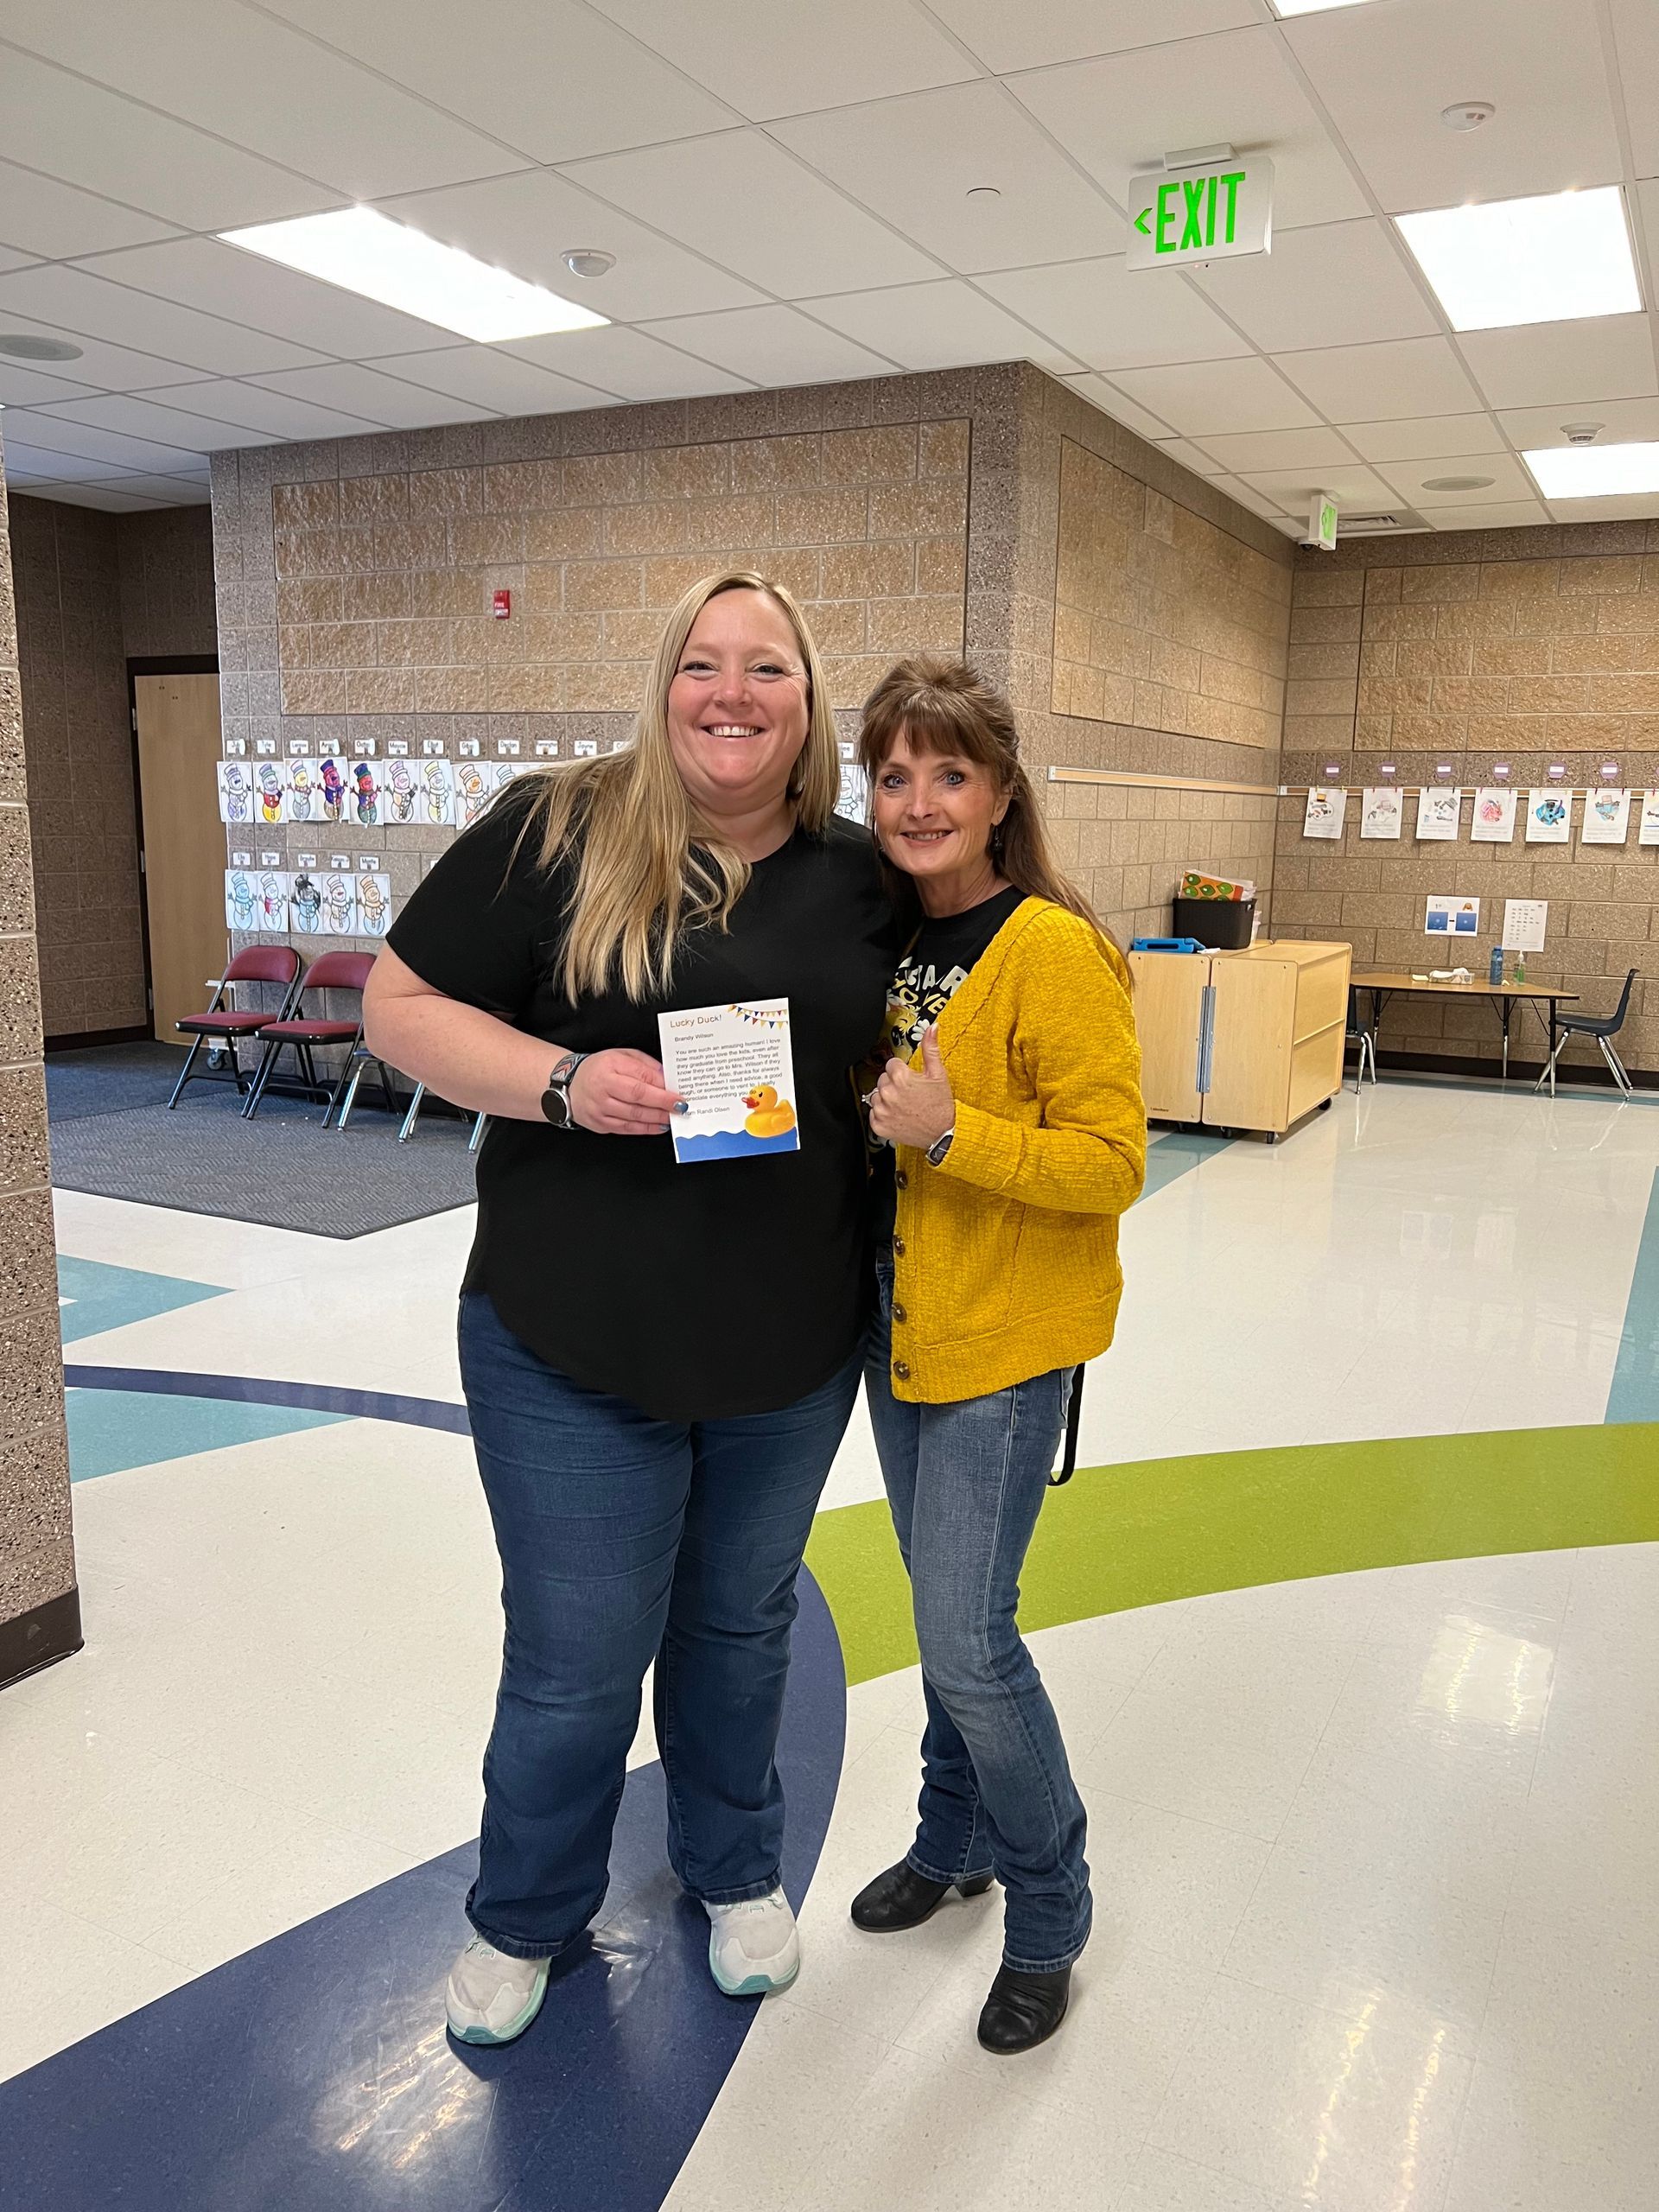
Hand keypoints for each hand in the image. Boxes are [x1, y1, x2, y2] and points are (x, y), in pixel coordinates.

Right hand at [568, 1048, 682, 1135]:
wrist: (569, 1085)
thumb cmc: (599, 1069)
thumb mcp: (621, 1056)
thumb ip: (644, 1065)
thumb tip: (666, 1077)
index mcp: (608, 1067)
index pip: (640, 1078)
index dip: (661, 1088)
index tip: (678, 1093)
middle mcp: (602, 1088)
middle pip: (638, 1098)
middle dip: (663, 1104)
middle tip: (681, 1107)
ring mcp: (600, 1109)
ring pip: (634, 1116)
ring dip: (657, 1118)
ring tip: (673, 1117)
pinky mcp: (600, 1124)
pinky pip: (627, 1129)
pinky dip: (645, 1129)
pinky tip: (659, 1126)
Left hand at [869, 1027, 953, 1150]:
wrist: (942, 1133)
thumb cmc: (941, 1105)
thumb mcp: (938, 1074)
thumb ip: (930, 1048)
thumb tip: (932, 1028)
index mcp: (901, 1077)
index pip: (891, 1065)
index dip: (902, 1072)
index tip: (910, 1080)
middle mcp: (888, 1093)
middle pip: (883, 1079)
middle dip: (894, 1084)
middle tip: (909, 1094)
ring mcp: (882, 1110)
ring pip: (876, 1095)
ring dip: (887, 1098)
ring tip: (904, 1105)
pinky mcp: (879, 1125)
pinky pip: (873, 1113)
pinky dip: (883, 1114)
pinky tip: (898, 1115)